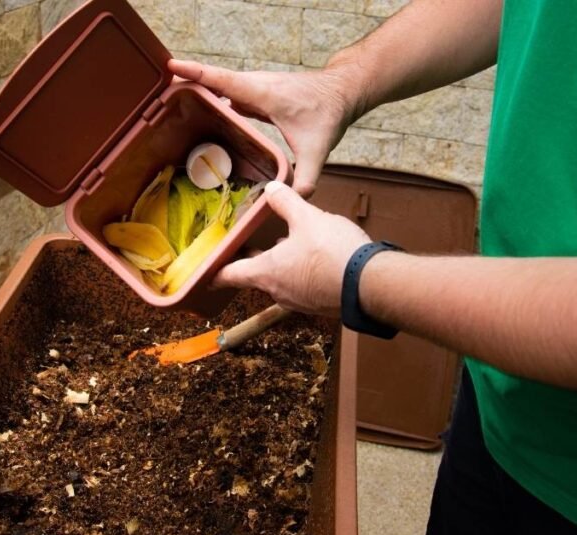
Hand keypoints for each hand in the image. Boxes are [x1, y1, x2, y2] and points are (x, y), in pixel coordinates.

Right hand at [167, 59, 360, 194]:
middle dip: (187, 83)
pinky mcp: (256, 93)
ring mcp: (254, 88)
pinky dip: (214, 99)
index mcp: (260, 93)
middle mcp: (253, 85)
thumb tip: (295, 198)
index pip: (220, 79)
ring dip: (199, 91)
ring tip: (172, 104)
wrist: (341, 92)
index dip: (195, 72)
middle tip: (160, 96)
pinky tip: (204, 115)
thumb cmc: (328, 112)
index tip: (170, 67)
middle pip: (213, 81)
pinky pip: (228, 94)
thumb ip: (307, 176)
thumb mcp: (317, 148)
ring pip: (220, 86)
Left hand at [212, 182, 370, 315]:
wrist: (370, 284)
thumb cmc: (333, 253)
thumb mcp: (307, 218)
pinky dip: (303, 272)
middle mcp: (279, 291)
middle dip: (255, 260)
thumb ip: (286, 202)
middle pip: (258, 276)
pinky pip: (304, 286)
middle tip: (252, 245)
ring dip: (282, 264)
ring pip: (282, 280)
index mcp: (267, 272)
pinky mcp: (320, 303)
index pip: (230, 275)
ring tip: (289, 243)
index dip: (216, 271)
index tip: (206, 272)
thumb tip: (272, 188)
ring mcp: (300, 301)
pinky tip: (317, 256)